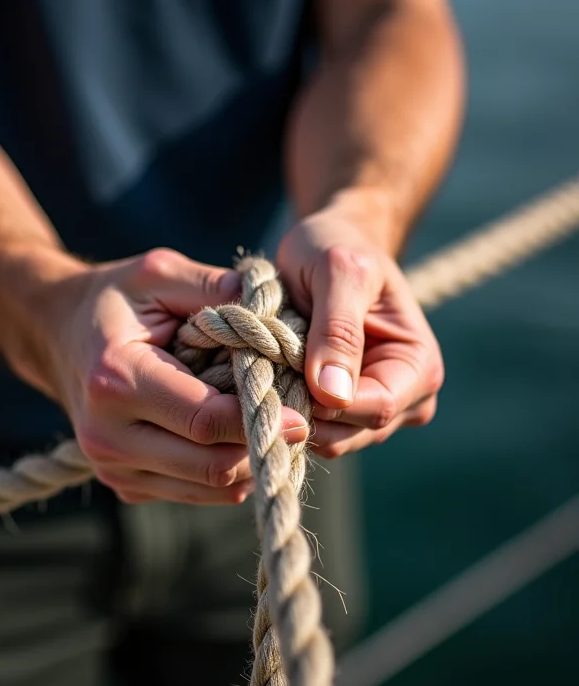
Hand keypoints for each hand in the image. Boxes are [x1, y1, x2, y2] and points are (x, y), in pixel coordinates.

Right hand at [36, 249, 308, 504]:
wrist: (59, 336)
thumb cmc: (114, 300)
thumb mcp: (159, 274)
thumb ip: (214, 287)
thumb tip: (273, 314)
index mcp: (116, 379)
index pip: (205, 420)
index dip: (260, 419)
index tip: (302, 412)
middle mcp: (107, 435)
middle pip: (211, 466)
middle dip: (262, 446)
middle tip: (299, 422)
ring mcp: (113, 467)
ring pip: (208, 488)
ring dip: (249, 463)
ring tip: (272, 428)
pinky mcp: (124, 485)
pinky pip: (194, 491)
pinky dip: (226, 472)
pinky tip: (238, 438)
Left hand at [276, 204, 443, 457]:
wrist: (329, 246)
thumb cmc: (338, 248)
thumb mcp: (338, 272)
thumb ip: (337, 330)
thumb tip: (332, 395)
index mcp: (419, 368)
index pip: (374, 410)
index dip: (323, 403)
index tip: (279, 373)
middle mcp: (406, 401)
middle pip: (347, 434)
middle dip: (302, 407)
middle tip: (265, 363)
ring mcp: (373, 414)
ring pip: (325, 440)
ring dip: (290, 408)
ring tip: (271, 362)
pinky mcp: (343, 417)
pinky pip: (310, 431)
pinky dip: (286, 408)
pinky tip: (272, 375)